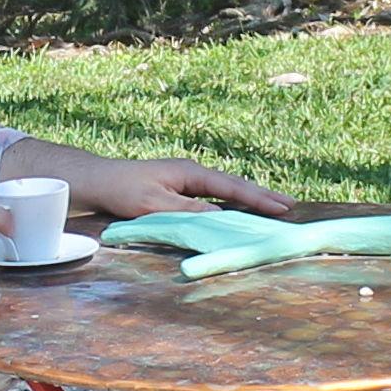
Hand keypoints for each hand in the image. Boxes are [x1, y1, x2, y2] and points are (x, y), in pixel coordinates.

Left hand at [76, 157, 297, 221]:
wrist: (98, 181)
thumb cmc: (122, 191)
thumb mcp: (154, 204)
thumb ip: (186, 211)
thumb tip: (218, 217)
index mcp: (190, 173)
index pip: (232, 188)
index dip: (258, 199)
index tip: (283, 207)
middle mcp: (193, 174)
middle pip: (235, 186)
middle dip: (263, 196)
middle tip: (292, 205)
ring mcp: (187, 181)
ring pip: (227, 191)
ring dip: (251, 199)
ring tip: (277, 207)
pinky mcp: (181, 191)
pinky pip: (215, 197)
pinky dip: (233, 203)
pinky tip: (243, 211)